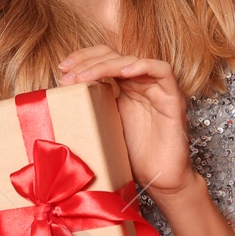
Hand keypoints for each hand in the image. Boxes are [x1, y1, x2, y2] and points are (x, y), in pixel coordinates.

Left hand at [57, 45, 196, 198]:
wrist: (160, 180)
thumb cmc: (133, 158)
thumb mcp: (104, 127)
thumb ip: (91, 108)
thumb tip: (62, 99)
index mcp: (124, 88)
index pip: (104, 59)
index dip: (83, 58)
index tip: (62, 68)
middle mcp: (140, 84)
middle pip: (115, 55)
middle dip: (88, 61)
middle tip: (68, 75)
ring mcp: (157, 89)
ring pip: (133, 61)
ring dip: (106, 65)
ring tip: (84, 77)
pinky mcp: (173, 98)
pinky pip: (162, 70)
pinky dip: (143, 66)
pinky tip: (124, 73)